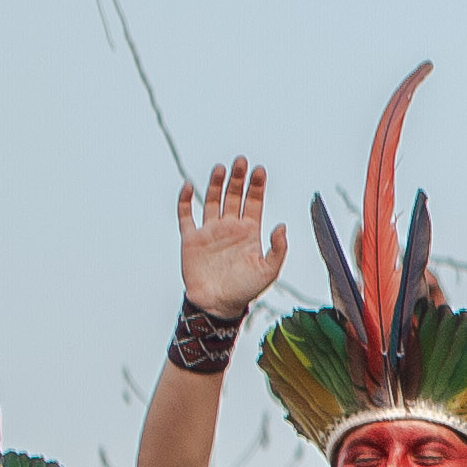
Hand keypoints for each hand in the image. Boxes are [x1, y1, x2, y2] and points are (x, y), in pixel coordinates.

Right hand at [177, 162, 285, 319]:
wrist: (217, 305)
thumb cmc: (245, 290)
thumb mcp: (269, 271)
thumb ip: (278, 249)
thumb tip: (282, 226)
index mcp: (249, 232)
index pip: (254, 202)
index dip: (256, 186)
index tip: (259, 170)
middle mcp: (230, 227)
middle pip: (234, 196)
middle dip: (237, 178)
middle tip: (240, 161)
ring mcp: (210, 231)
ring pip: (212, 200)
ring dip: (215, 184)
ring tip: (220, 168)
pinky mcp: (191, 239)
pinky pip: (186, 216)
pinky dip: (185, 200)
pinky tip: (188, 186)